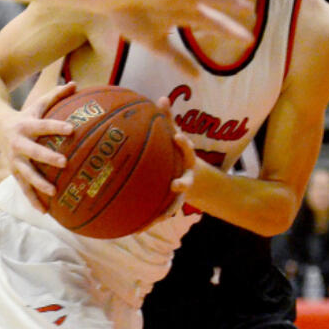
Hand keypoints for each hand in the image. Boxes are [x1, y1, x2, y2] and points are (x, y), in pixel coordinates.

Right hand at [0, 81, 76, 211]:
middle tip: (64, 162)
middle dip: (47, 157)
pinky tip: (44, 212)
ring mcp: (14, 160)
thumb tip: (76, 83)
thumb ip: (56, 96)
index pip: (43, 125)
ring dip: (38, 184)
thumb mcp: (37, 104)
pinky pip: (23, 188)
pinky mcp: (14, 172)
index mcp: (26, 126)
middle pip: (33, 151)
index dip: (56, 126)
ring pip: (25, 173)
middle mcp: (18, 144)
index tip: (72, 129)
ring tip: (54, 193)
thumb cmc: (24, 116)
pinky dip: (32, 200)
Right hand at [97, 0, 253, 76]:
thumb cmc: (130, 18)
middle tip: (251, 12)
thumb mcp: (155, 43)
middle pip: (213, 0)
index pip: (213, 22)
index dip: (230, 30)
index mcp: (184, 13)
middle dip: (232, 5)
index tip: (249, 41)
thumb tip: (198, 79)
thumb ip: (176, 58)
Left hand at [145, 101, 194, 225]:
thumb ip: (168, 120)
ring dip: (168, 211)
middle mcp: (186, 176)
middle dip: (183, 182)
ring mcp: (180, 193)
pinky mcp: (171, 205)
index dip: (184, 143)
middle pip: (187, 180)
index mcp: (186, 159)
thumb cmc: (176, 153)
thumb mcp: (174, 136)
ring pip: (176, 203)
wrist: (194, 177)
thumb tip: (162, 98)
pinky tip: (134, 231)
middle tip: (176, 183)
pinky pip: (159, 216)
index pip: (187, 149)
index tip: (178, 137)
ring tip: (160, 218)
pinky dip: (148, 224)